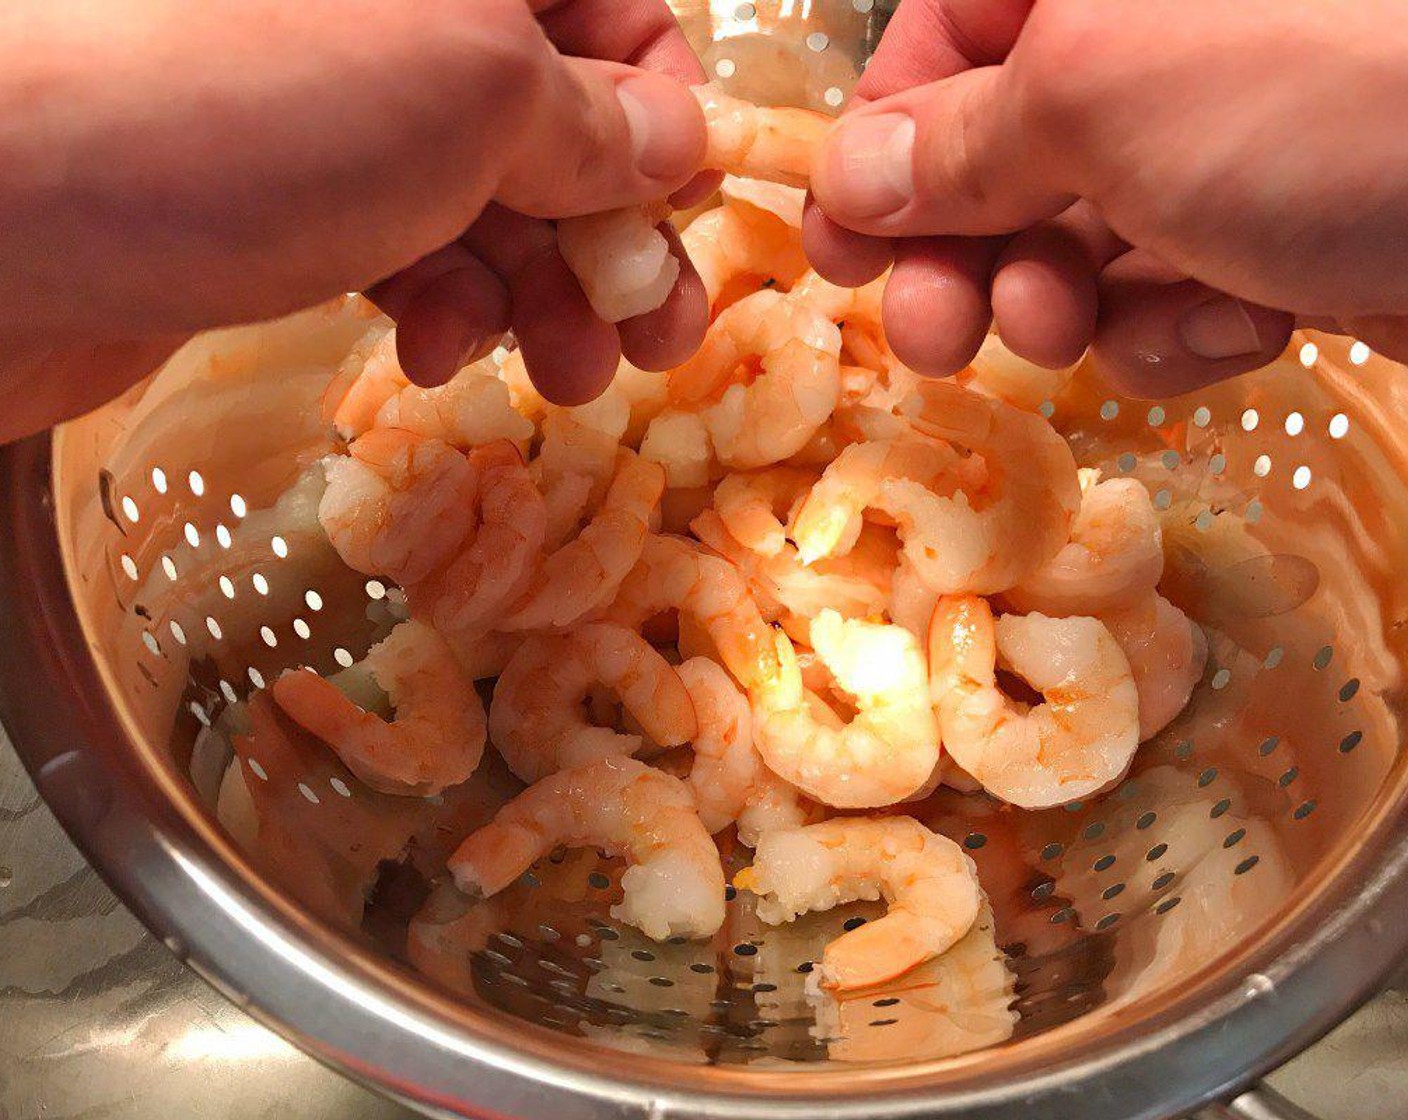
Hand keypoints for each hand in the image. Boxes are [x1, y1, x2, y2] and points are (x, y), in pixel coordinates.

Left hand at [0, 0, 712, 441]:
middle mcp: (397, 8)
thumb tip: (669, 137)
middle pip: (554, 115)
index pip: (614, 4)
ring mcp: (331, 95)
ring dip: (537, 294)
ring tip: (563, 379)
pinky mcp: (278, 186)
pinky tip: (432, 352)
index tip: (674, 222)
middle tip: (646, 349)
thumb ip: (594, 118)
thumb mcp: (475, 94)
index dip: (659, 116)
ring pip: (484, 194)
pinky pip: (400, 237)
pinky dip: (438, 302)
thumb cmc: (248, 113)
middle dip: (609, 237)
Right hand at [805, 0, 1407, 394]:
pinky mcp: (1284, 235)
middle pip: (1000, 161)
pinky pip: (1177, 296)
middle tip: (942, 334)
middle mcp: (1157, 45)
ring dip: (1068, 305)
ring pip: (1080, 246)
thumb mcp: (1090, 98)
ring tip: (1082, 323)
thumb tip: (848, 176)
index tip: (842, 255)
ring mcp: (1226, 142)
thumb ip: (952, 145)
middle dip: (968, 257)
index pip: (937, 48)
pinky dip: (1184, 329)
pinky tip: (1235, 324)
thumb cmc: (1313, 91)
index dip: (880, 156)